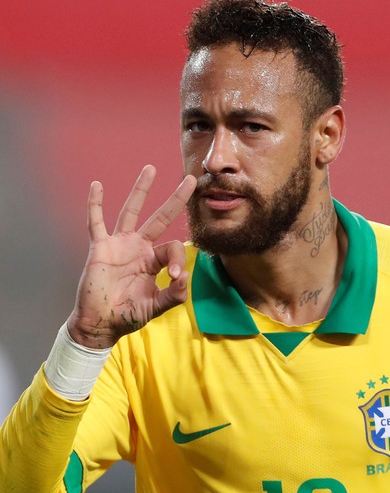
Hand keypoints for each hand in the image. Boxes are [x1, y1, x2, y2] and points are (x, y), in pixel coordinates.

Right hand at [66, 165, 196, 348]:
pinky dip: (95, 204)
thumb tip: (185, 277)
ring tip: (151, 168)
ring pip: (132, 211)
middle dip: (176, 199)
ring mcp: (120, 245)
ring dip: (141, 190)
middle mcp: (140, 247)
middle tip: (191, 179)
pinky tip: (97, 186)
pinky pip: (96, 222)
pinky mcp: (100, 248)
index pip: (173, 247)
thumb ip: (174, 295)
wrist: (101, 323)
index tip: (176, 276)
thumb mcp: (156, 306)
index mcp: (155, 260)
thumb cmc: (128, 315)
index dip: (179, 259)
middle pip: (161, 217)